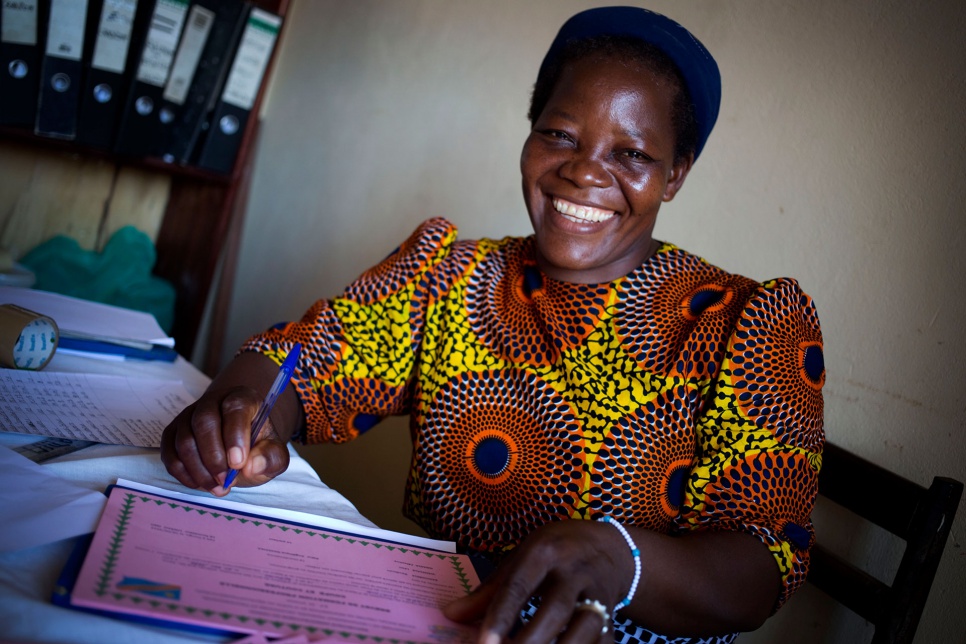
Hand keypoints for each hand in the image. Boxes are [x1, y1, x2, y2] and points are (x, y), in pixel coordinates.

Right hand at [160, 384, 290, 495]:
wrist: (238, 447)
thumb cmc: (257, 447)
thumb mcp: (274, 453)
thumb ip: (271, 458)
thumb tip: (252, 466)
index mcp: (243, 398)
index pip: (235, 407)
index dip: (235, 436)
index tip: (238, 464)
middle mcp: (213, 401)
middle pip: (204, 422)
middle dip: (213, 457)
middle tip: (225, 481)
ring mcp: (189, 415)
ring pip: (184, 439)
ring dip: (198, 469)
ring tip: (217, 487)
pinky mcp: (173, 433)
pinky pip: (169, 452)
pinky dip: (183, 473)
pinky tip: (200, 484)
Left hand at [443, 520, 631, 643]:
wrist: (608, 548)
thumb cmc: (554, 552)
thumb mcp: (521, 558)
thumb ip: (489, 590)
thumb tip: (451, 614)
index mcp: (545, 552)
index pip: (519, 586)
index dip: (500, 619)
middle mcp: (574, 571)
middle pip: (554, 611)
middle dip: (529, 642)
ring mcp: (598, 593)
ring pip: (584, 628)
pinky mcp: (613, 615)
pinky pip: (603, 641)